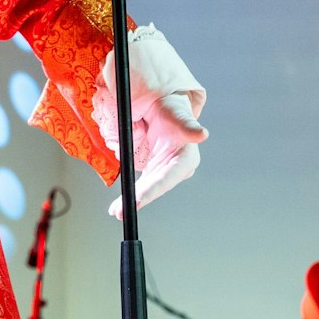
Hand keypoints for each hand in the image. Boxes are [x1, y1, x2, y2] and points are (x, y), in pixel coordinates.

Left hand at [92, 25, 207, 215]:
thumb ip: (188, 126)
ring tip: (116, 210)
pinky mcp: (154, 172)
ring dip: (132, 200)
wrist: (163, 107)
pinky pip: (142, 186)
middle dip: (138, 199)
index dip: (152, 191)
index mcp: (186, 158)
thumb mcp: (178, 115)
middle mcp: (177, 169)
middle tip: (119, 210)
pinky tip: (118, 207)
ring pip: (147, 190)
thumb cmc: (172, 110)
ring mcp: (164, 172)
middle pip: (155, 187)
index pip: (167, 178)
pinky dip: (130, 195)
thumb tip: (202, 133)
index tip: (136, 200)